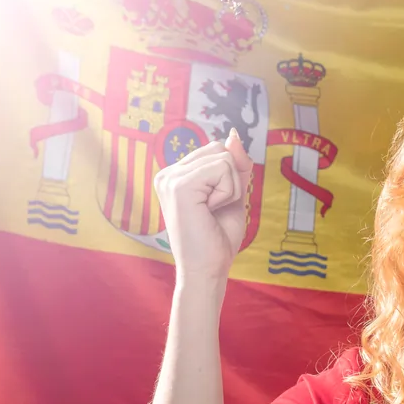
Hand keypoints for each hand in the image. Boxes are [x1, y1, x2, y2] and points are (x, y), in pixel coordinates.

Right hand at [153, 129, 253, 279]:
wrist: (207, 269)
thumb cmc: (218, 238)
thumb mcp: (233, 193)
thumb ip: (236, 164)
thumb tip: (234, 134)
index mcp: (175, 174)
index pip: (217, 150)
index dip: (231, 176)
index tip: (215, 205)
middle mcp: (167, 173)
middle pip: (221, 150)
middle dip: (232, 180)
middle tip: (215, 209)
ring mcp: (170, 177)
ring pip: (224, 159)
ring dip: (231, 188)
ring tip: (211, 211)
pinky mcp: (179, 185)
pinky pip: (223, 169)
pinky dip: (229, 192)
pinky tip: (210, 211)